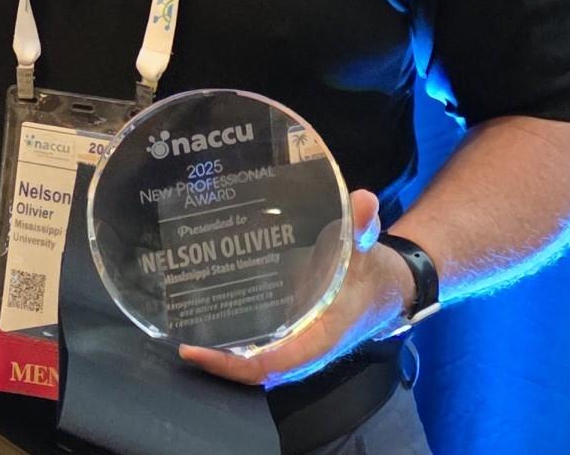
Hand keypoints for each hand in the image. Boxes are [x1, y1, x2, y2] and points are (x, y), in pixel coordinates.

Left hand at [177, 190, 409, 387]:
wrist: (389, 288)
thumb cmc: (373, 274)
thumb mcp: (366, 250)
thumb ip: (359, 228)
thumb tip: (362, 202)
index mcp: (321, 336)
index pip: (272, 363)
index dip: (234, 363)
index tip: (199, 351)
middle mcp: (305, 347)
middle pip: (255, 367)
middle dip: (219, 359)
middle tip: (180, 337)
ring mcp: (297, 344)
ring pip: (255, 358)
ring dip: (223, 349)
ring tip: (184, 326)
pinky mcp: (293, 333)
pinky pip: (260, 344)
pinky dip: (236, 337)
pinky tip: (210, 313)